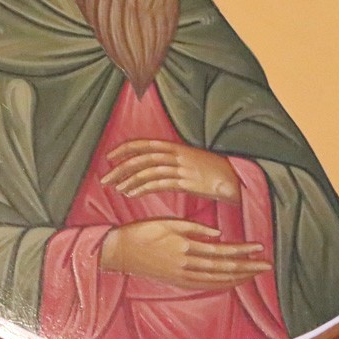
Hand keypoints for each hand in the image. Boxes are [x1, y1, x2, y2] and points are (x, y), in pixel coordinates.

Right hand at [100, 218, 270, 289]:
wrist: (119, 252)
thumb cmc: (143, 232)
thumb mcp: (169, 223)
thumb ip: (195, 229)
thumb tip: (219, 235)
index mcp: (185, 247)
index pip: (221, 250)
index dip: (242, 250)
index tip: (260, 247)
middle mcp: (186, 266)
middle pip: (224, 268)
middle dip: (247, 267)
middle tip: (267, 265)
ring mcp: (182, 277)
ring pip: (216, 280)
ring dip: (238, 277)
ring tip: (254, 274)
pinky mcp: (177, 281)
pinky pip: (205, 285)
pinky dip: (222, 284)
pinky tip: (232, 282)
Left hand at [101, 139, 241, 203]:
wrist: (233, 177)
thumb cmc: (211, 170)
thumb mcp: (190, 159)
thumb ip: (171, 160)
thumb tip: (152, 166)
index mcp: (175, 146)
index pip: (143, 144)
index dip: (124, 149)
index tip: (109, 156)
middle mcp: (175, 154)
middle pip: (140, 159)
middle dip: (120, 169)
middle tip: (105, 179)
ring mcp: (179, 168)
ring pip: (146, 172)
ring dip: (128, 181)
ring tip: (117, 189)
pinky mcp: (184, 182)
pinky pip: (157, 185)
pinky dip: (141, 189)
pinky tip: (132, 194)